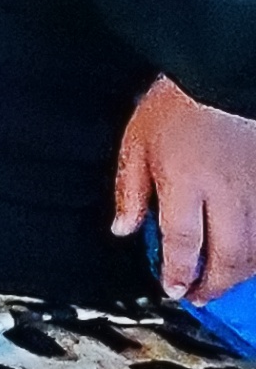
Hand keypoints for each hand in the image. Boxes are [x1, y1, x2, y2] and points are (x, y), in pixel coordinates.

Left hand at [113, 77, 255, 300]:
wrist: (220, 72)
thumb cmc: (175, 103)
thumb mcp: (136, 142)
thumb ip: (131, 190)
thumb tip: (124, 229)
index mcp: (186, 183)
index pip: (185, 244)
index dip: (180, 273)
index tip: (174, 289)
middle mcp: (227, 194)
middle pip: (230, 256)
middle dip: (215, 284)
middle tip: (200, 296)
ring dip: (241, 272)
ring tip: (222, 281)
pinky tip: (248, 255)